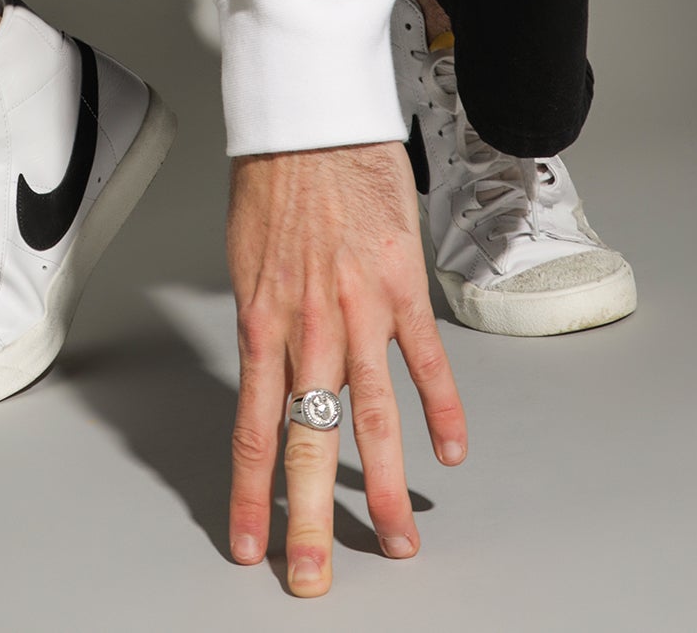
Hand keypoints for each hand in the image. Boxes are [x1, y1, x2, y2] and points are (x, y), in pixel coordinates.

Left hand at [226, 140, 466, 595]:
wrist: (310, 120)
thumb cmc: (274, 179)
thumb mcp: (246, 256)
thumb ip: (262, 318)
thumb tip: (267, 363)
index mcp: (261, 323)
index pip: (251, 428)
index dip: (251, 494)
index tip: (251, 544)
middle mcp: (307, 328)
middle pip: (309, 440)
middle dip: (312, 517)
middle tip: (316, 576)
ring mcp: (357, 312)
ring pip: (371, 417)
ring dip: (382, 486)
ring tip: (397, 539)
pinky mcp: (401, 288)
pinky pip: (423, 362)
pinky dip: (441, 410)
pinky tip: (450, 453)